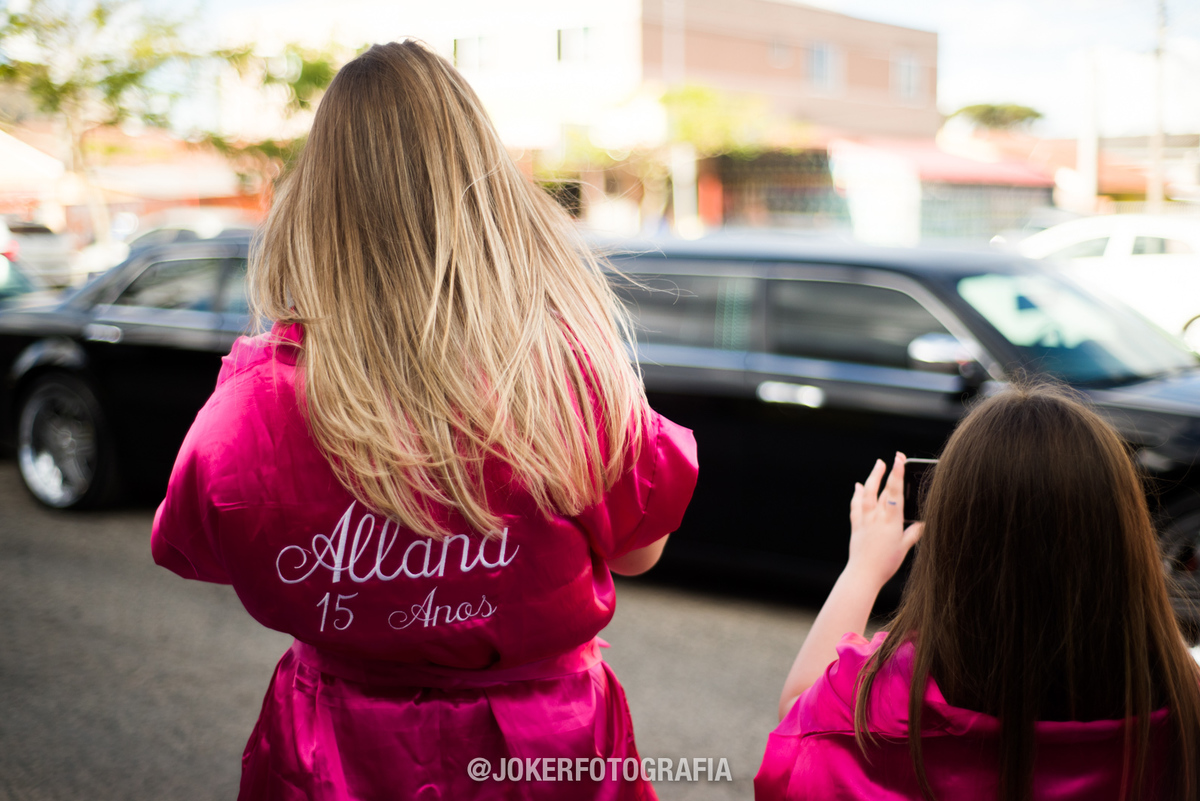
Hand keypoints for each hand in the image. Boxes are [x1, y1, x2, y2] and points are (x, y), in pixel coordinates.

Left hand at [847, 452, 922, 589]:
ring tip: (878, 464)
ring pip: (867, 494)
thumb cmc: (886, 563)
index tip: (899, 460)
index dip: (898, 475)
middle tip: (894, 458)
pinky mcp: (856, 525)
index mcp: (891, 521)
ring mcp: (864, 520)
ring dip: (872, 477)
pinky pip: (856, 506)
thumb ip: (914, 533)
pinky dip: (857, 494)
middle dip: (888, 472)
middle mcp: (876, 517)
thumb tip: (924, 522)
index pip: (895, 493)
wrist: (863, 574)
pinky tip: (859, 486)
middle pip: (882, 490)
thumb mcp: (904, 548)